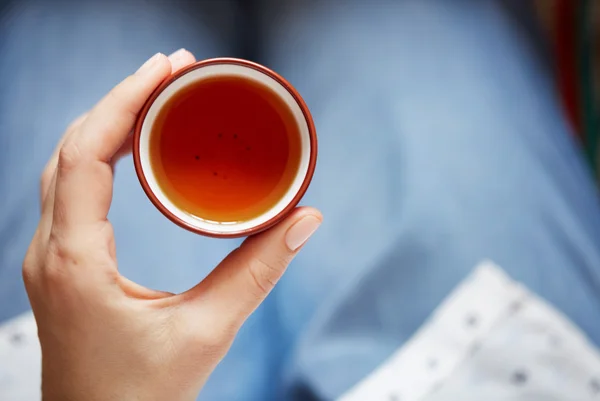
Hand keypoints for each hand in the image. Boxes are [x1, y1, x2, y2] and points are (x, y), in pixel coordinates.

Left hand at [22, 49, 321, 400]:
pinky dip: (98, 154)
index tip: (166, 69)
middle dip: (121, 100)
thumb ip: (258, 270)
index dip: (124, 101)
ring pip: (64, 166)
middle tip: (173, 72)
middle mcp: (51, 251)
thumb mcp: (207, 331)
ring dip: (106, 123)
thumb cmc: (141, 397)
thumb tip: (303, 220)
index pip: (85, 154)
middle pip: (70, 147)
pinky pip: (69, 190)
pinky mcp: (61, 266)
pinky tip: (129, 147)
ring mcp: (50, 258)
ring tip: (155, 96)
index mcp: (75, 261)